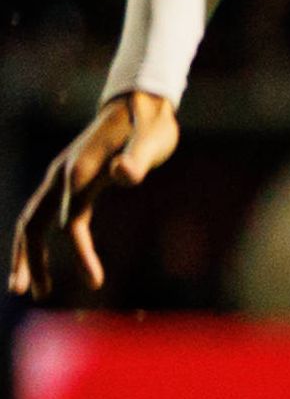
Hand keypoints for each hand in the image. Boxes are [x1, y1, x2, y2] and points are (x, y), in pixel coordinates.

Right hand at [10, 91, 179, 297]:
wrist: (139, 105)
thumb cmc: (148, 124)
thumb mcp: (151, 139)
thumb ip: (137, 158)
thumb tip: (123, 174)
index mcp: (80, 166)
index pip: (71, 209)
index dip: (78, 244)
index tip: (96, 280)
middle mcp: (63, 174)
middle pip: (33, 220)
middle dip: (29, 258)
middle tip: (31, 293)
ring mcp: (63, 180)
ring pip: (32, 222)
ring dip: (28, 256)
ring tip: (31, 292)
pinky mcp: (73, 186)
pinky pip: (49, 219)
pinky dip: (46, 245)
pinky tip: (49, 269)